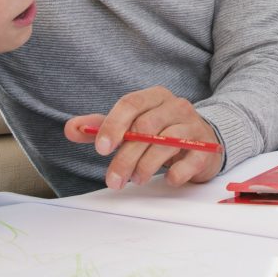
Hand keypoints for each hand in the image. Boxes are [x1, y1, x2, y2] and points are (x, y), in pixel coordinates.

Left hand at [64, 87, 224, 189]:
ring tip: (136, 179)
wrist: (204, 139)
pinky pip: (190, 161)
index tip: (101, 149)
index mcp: (155, 96)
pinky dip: (175, 173)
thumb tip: (71, 129)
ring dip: (145, 167)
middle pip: (146, 128)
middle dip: (126, 157)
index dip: (114, 125)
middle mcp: (176, 106)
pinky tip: (167, 179)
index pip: (131, 103)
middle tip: (113, 179)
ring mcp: (193, 126)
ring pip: (166, 143)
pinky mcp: (205, 148)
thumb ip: (102, 127)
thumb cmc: (162, 131)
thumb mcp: (132, 125)